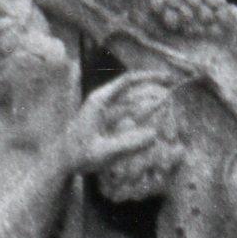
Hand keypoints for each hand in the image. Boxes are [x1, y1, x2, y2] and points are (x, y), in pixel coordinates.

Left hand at [71, 73, 180, 203]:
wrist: (62, 161)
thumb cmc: (78, 155)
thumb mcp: (103, 152)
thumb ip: (127, 144)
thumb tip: (154, 135)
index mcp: (100, 101)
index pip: (127, 81)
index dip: (148, 76)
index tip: (166, 78)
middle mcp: (104, 101)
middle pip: (133, 88)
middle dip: (154, 89)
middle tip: (174, 90)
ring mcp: (106, 110)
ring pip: (133, 101)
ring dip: (150, 104)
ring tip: (170, 108)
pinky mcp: (109, 121)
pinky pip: (130, 114)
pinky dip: (143, 116)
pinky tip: (155, 123)